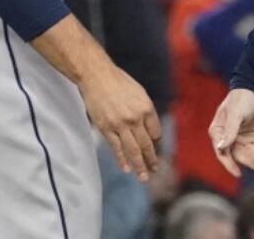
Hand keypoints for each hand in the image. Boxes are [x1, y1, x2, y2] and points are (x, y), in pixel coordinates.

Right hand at [77, 66, 160, 180]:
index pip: (156, 133)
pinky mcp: (106, 128)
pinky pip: (116, 148)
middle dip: (151, 160)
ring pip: (132, 150)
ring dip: (139, 165)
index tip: (155, 151)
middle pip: (146, 144)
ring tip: (143, 177)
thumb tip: (150, 128)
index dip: (156, 144)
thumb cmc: (119, 82)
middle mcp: (135, 118)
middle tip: (154, 170)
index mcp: (146, 108)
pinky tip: (126, 168)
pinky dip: (122, 160)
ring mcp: (120, 124)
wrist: (97, 76)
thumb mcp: (139, 93)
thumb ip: (145, 111)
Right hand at [207, 88, 253, 176]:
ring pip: (248, 153)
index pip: (222, 151)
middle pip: (238, 154)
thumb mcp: (236, 113)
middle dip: (251, 162)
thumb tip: (221, 147)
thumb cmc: (242, 97)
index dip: (229, 163)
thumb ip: (230, 130)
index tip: (238, 173)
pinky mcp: (251, 136)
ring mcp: (239, 137)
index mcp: (218, 130)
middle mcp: (227, 136)